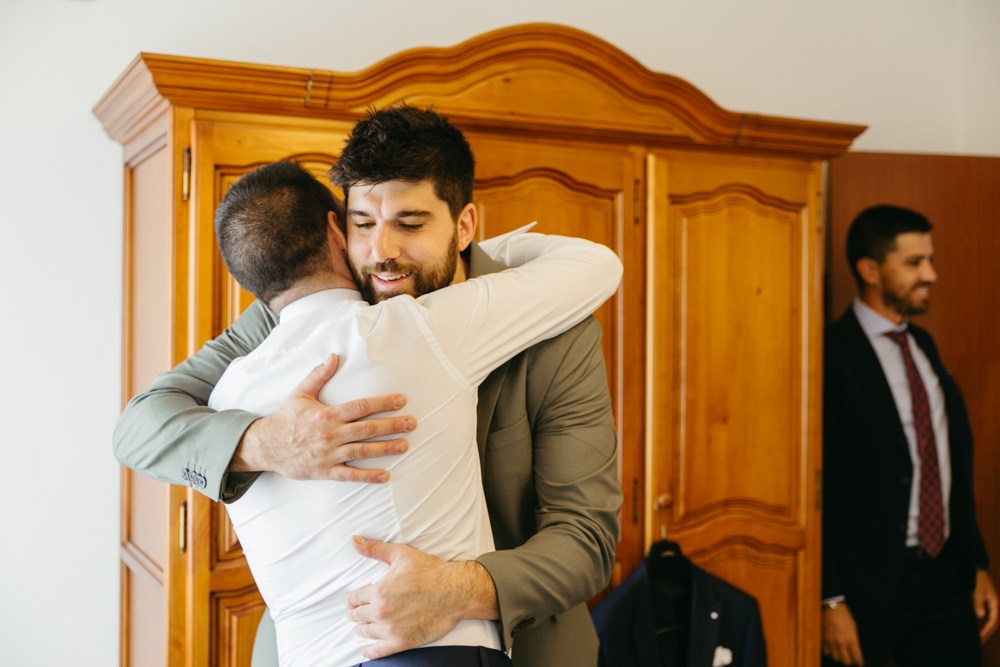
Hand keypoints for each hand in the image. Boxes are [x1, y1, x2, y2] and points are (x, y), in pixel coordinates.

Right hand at [230, 354, 414, 481]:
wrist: (264, 446)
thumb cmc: (285, 418)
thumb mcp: (300, 393)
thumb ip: (319, 375)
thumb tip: (334, 356)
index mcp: (327, 415)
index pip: (360, 407)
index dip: (383, 403)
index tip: (401, 400)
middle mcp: (330, 434)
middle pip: (367, 428)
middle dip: (392, 425)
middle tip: (412, 423)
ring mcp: (329, 454)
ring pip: (362, 451)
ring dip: (386, 448)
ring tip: (405, 445)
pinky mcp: (324, 471)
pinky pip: (350, 475)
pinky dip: (368, 476)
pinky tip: (385, 475)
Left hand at [346, 537, 498, 659]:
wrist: (455, 592)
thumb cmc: (430, 572)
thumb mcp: (401, 554)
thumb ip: (374, 549)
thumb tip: (354, 540)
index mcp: (379, 591)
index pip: (353, 599)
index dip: (352, 599)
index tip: (354, 601)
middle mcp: (382, 612)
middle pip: (356, 616)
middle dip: (356, 613)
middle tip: (358, 612)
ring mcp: (391, 629)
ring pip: (364, 632)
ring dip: (362, 628)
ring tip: (364, 625)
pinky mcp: (402, 642)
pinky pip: (377, 651)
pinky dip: (369, 650)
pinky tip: (367, 648)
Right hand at [822, 603, 863, 664]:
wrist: (831, 608)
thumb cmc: (844, 615)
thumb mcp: (854, 627)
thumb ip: (854, 639)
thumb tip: (854, 647)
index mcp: (851, 639)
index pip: (857, 656)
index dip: (859, 662)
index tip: (860, 663)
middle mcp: (841, 643)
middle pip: (846, 661)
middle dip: (850, 662)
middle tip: (851, 660)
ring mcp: (832, 642)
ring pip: (836, 658)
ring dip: (840, 657)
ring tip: (842, 654)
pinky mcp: (824, 639)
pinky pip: (827, 652)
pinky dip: (830, 652)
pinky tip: (833, 649)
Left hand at [974, 569, 998, 641]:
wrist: (978, 570)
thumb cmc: (978, 580)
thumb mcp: (977, 591)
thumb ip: (978, 603)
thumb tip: (981, 616)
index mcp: (996, 603)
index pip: (994, 620)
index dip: (988, 629)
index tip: (981, 636)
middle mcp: (996, 605)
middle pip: (994, 622)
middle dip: (988, 632)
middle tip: (980, 640)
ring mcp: (993, 604)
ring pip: (992, 620)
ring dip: (987, 628)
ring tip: (980, 637)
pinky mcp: (988, 603)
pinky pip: (989, 615)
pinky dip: (985, 622)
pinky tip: (979, 626)